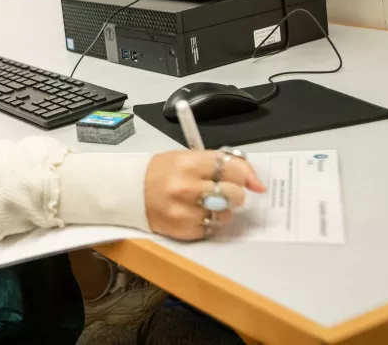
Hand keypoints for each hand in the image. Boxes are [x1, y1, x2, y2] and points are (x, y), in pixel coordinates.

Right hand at [144, 150, 265, 240]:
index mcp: (188, 163)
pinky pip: (211, 229)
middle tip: (224, 191)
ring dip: (222, 210)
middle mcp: (186, 188)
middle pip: (233, 195)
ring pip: (225, 215)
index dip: (247, 176)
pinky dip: (209, 222)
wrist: (130, 191)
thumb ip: (220, 163)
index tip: (253, 183)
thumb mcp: (187, 157)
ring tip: (207, 203)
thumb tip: (256, 183)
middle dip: (234, 194)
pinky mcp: (182, 230)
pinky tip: (196, 213)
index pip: (232, 169)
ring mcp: (183, 212)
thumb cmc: (163, 171)